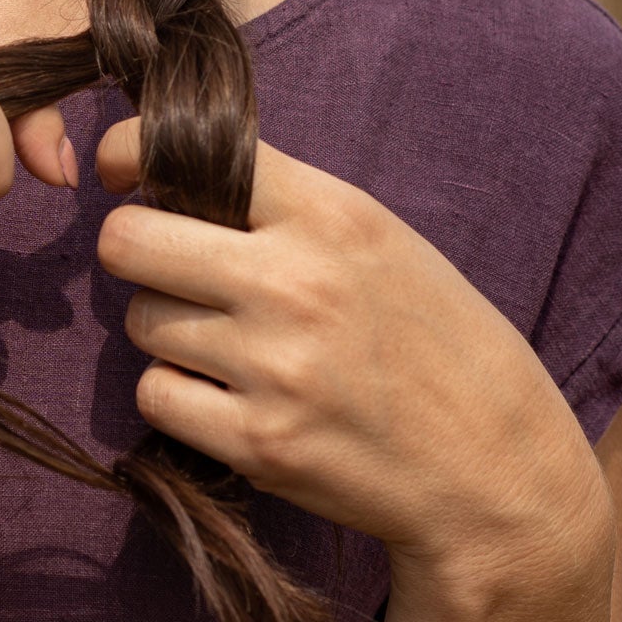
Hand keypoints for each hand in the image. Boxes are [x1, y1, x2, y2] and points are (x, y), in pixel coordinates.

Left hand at [94, 120, 613, 599]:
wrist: (497, 472)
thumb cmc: (436, 343)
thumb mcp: (379, 240)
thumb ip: (282, 205)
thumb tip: (167, 178)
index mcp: (329, 214)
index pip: (176, 150)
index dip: (128, 157)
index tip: (124, 177)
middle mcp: (294, 281)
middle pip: (126, 241)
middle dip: (136, 253)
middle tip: (173, 274)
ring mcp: (272, 365)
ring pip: (140, 321)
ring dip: (168, 332)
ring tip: (233, 347)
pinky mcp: (257, 440)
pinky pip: (155, 394)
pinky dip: (179, 397)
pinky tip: (231, 399)